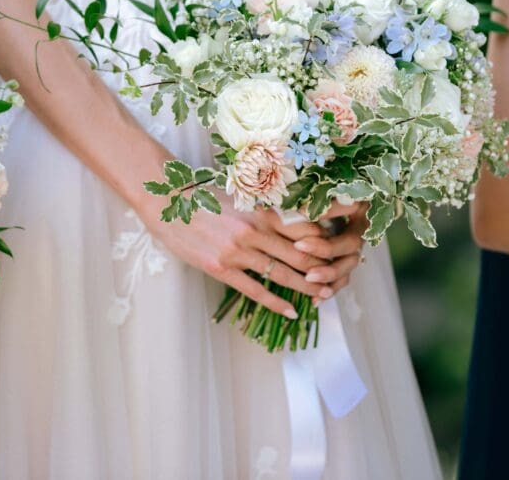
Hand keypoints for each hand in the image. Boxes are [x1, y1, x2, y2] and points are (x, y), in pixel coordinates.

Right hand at [140, 194, 335, 318]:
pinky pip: (255, 290)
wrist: (166, 201)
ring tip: (323, 297)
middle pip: (300, 253)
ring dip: (306, 287)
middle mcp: (254, 230)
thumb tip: (291, 220)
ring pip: (282, 273)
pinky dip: (276, 302)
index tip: (341, 246)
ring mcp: (238, 251)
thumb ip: (265, 210)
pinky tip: (291, 311)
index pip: (305, 226)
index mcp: (261, 210)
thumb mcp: (240, 197)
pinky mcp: (221, 268)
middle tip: (338, 279)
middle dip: (322, 268)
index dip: (326, 238)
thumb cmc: (203, 197)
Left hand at [288, 202, 366, 301]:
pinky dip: (328, 290)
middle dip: (324, 248)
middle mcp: (361, 231)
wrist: (335, 204)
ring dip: (329, 274)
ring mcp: (354, 249)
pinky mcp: (345, 263)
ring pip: (348, 266)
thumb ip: (316, 200)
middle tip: (299, 246)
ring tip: (308, 278)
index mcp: (359, 208)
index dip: (326, 209)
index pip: (346, 211)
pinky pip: (341, 281)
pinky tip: (314, 300)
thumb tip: (297, 210)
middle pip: (349, 245)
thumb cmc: (326, 194)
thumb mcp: (324, 192)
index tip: (301, 214)